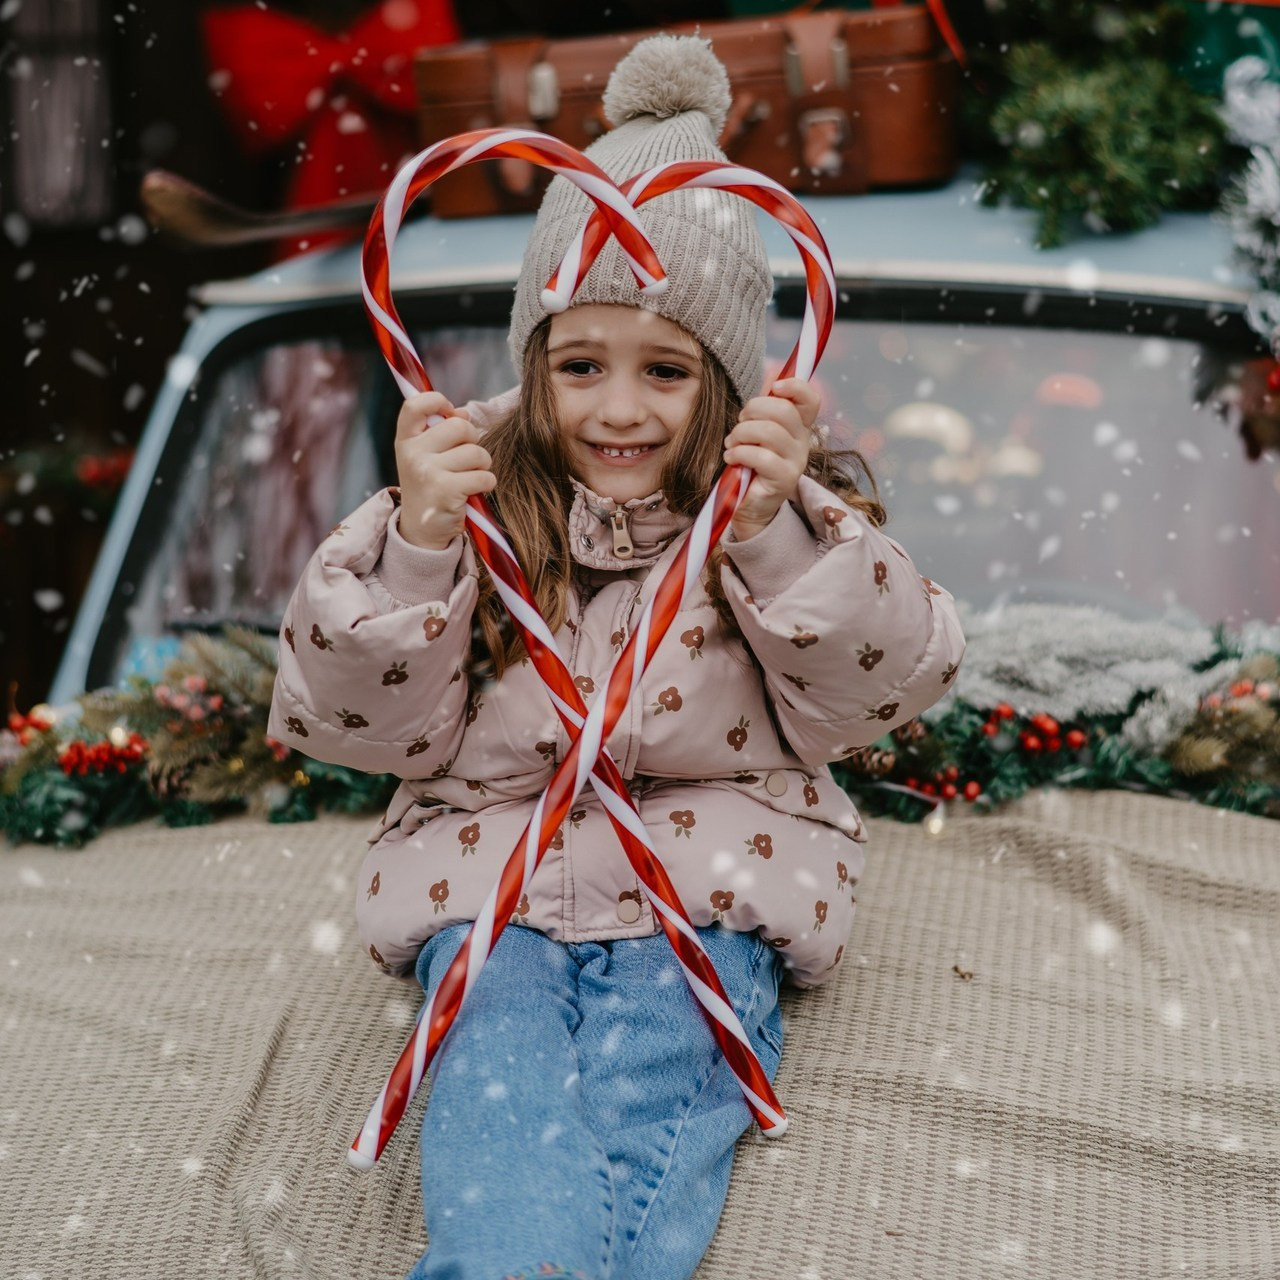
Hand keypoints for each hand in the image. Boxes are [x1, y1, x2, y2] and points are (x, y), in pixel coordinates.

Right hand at [394, 392, 495, 549]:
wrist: (421, 531)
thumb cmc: (430, 486)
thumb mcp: (425, 456)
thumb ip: (441, 431)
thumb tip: (463, 412)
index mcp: (405, 441)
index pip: (416, 404)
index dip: (438, 401)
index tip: (450, 413)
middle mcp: (413, 454)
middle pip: (460, 426)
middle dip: (473, 440)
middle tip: (467, 458)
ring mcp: (428, 472)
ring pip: (476, 452)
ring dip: (482, 464)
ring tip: (470, 477)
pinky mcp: (446, 491)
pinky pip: (484, 476)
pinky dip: (486, 483)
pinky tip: (474, 491)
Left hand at [723, 378, 820, 539]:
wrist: (749, 505)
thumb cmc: (749, 464)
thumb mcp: (756, 432)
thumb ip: (763, 410)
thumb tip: (769, 377)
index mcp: (798, 426)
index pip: (810, 399)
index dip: (795, 386)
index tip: (775, 386)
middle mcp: (802, 442)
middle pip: (784, 410)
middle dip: (753, 409)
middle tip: (739, 423)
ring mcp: (795, 461)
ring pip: (770, 432)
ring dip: (742, 433)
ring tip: (732, 443)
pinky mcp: (784, 480)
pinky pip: (761, 457)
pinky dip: (739, 453)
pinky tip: (732, 458)